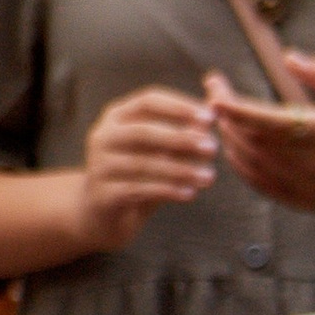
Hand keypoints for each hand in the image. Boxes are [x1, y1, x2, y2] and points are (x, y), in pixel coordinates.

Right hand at [75, 84, 214, 249]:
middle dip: (180, 138)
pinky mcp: (102, 194)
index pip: (148, 101)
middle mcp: (103, 136)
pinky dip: (166, 191)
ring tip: (208, 177)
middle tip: (212, 147)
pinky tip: (189, 194)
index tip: (209, 118)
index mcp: (117, 116)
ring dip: (180, 170)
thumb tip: (215, 113)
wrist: (103, 213)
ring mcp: (99, 165)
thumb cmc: (138, 174)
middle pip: (142, 132)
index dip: (179, 107)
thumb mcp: (159, 150)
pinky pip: (137, 190)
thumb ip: (183, 132)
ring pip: (142, 164)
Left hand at [205, 52, 314, 226]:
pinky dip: (237, 161)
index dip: (237, 108)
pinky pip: (255, 181)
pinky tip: (232, 142)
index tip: (215, 90)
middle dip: (226, 114)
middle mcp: (307, 162)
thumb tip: (290, 57)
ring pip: (248, 160)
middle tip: (215, 90)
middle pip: (250, 138)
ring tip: (222, 112)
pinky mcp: (294, 200)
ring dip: (228, 135)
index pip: (269, 120)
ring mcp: (299, 184)